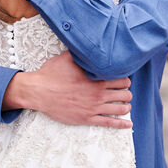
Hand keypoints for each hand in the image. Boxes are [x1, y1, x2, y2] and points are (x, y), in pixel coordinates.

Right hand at [4, 51, 131, 127]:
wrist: (39, 92)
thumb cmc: (51, 74)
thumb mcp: (66, 58)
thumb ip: (80, 53)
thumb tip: (86, 43)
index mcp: (96, 79)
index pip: (122, 79)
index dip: (124, 79)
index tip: (122, 79)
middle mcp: (98, 94)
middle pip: (124, 94)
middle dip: (126, 92)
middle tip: (124, 91)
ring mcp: (94, 108)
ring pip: (120, 108)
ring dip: (126, 105)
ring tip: (125, 104)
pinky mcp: (87, 118)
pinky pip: (109, 123)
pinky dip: (121, 124)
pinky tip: (128, 123)